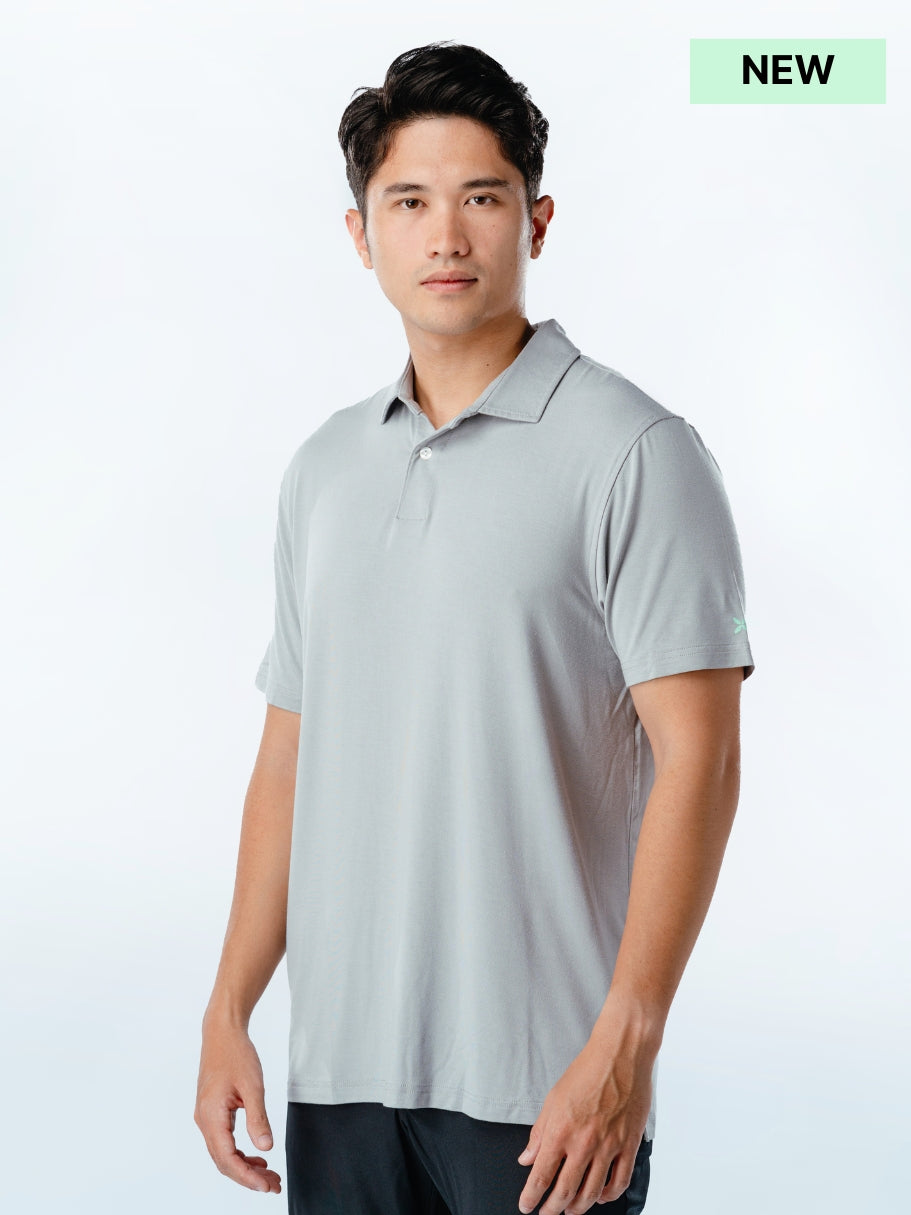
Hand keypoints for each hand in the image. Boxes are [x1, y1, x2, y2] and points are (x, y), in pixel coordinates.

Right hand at [194, 1020, 281, 1193]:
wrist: (222, 1032)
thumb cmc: (236, 1054)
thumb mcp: (252, 1085)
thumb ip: (258, 1118)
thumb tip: (266, 1148)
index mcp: (211, 1116)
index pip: (227, 1158)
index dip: (246, 1177)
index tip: (266, 1186)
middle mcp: (204, 1121)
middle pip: (224, 1161)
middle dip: (248, 1177)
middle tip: (274, 1185)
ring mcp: (206, 1117)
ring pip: (223, 1153)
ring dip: (245, 1167)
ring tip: (269, 1175)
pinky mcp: (212, 1113)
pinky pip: (224, 1141)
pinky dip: (240, 1153)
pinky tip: (258, 1155)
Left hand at [516, 1024, 653, 1213]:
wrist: (620, 1055)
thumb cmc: (586, 1072)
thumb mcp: (553, 1098)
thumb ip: (539, 1132)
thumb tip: (527, 1158)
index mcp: (561, 1130)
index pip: (541, 1176)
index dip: (531, 1197)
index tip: (526, 1206)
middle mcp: (584, 1143)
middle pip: (565, 1191)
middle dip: (552, 1209)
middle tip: (546, 1213)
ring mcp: (609, 1146)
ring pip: (592, 1192)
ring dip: (578, 1207)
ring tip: (570, 1210)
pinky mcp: (629, 1145)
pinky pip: (619, 1182)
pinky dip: (607, 1196)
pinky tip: (599, 1196)